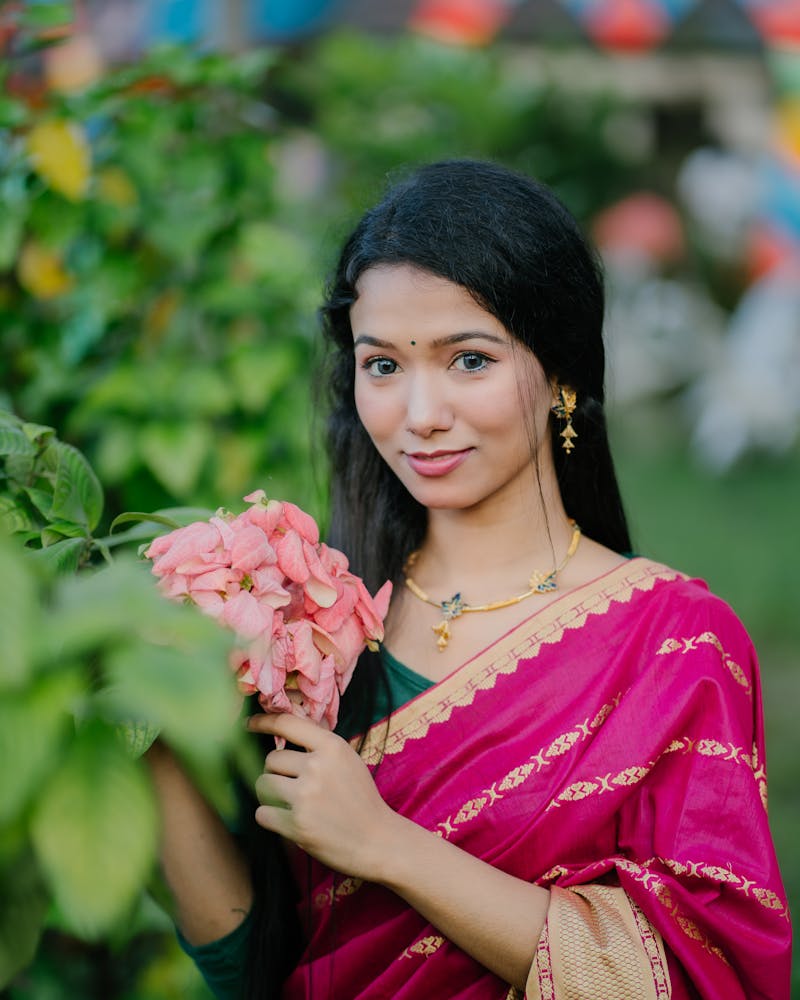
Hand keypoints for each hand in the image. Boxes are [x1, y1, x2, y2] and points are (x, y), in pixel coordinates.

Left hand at [247, 712, 399, 880]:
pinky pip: (262, 813)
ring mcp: (305, 797)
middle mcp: (317, 768)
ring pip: (262, 785)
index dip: (263, 722)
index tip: (250, 723)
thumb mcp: (348, 760)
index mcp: (332, 747)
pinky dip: (269, 817)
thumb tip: (293, 718)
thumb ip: (320, 742)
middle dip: (276, 772)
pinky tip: (287, 820)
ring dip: (269, 794)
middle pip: (271, 760)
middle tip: (292, 785)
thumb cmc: (361, 799)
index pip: (287, 723)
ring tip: (288, 802)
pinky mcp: (296, 825)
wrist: (377, 840)